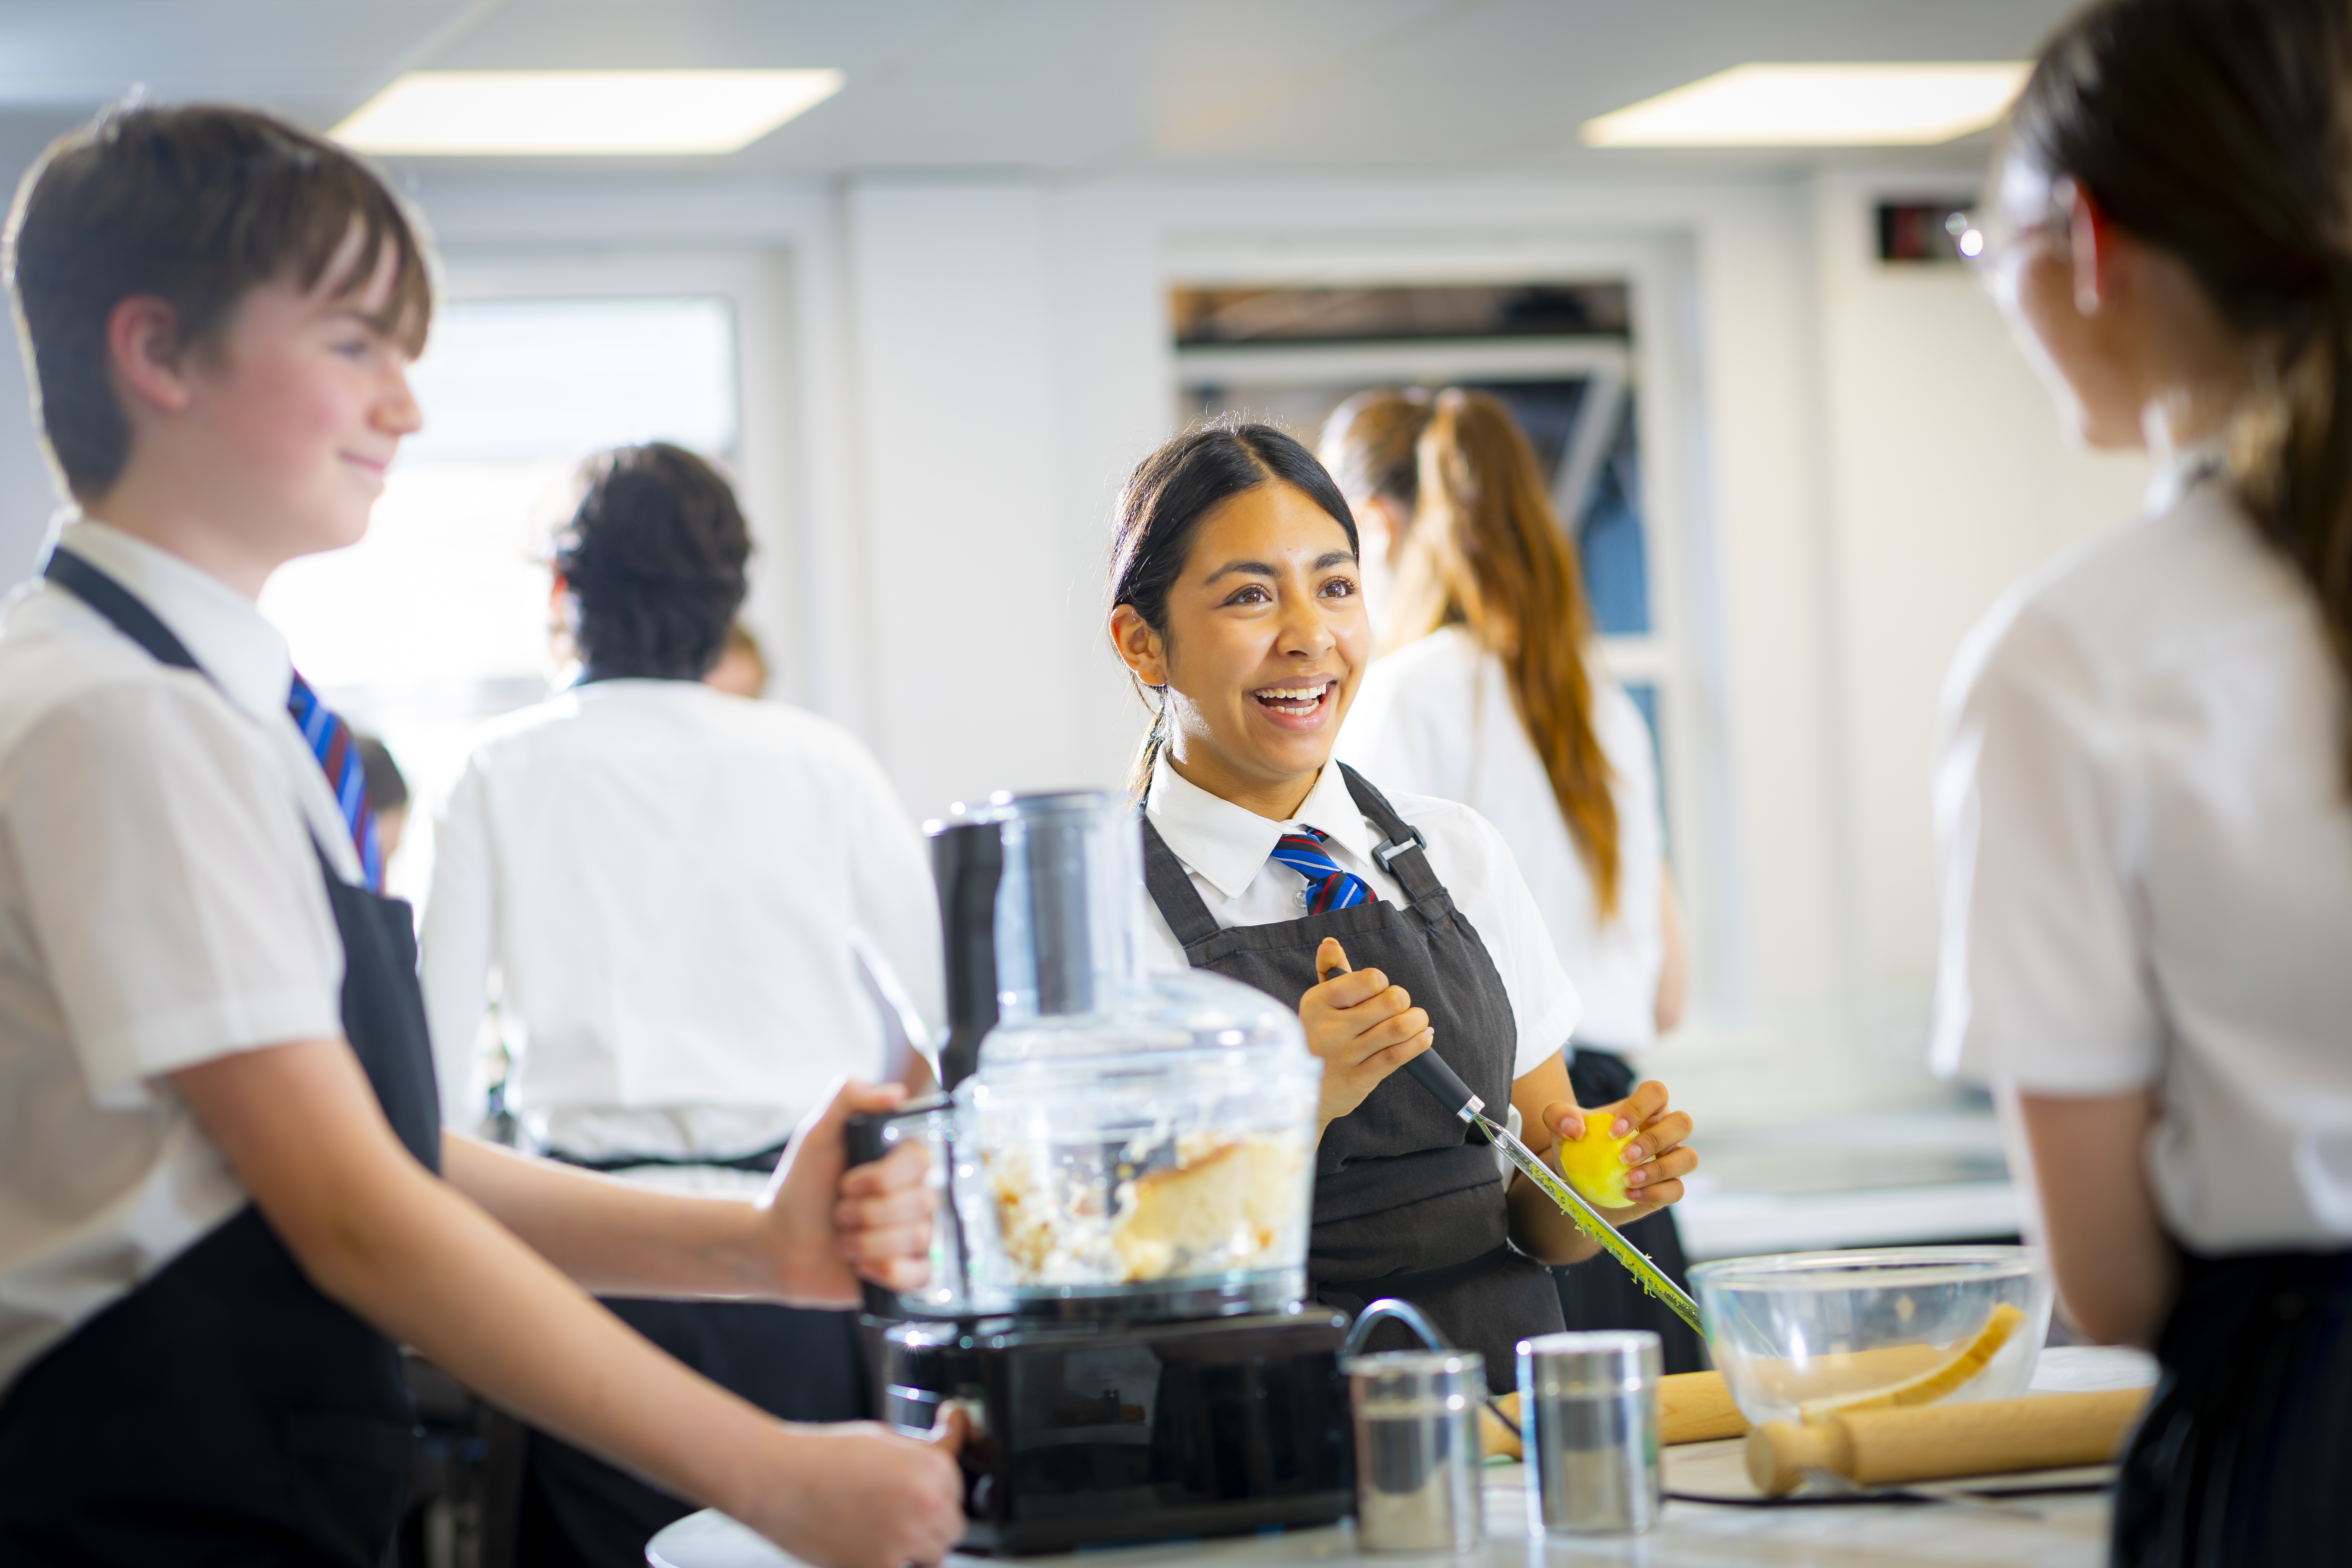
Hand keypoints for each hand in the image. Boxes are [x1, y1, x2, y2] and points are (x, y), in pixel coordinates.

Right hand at [740, 1411, 967, 1567]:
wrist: (776, 1479)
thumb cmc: (823, 1455)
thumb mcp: (883, 1438)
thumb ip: (924, 1447)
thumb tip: (956, 1426)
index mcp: (933, 1469)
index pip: (956, 1494)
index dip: (934, 1495)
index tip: (913, 1495)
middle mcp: (926, 1505)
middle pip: (950, 1530)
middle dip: (928, 1525)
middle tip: (892, 1516)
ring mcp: (904, 1541)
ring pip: (932, 1557)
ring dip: (913, 1549)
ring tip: (876, 1531)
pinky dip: (887, 1562)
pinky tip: (861, 1546)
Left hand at [759, 1078, 934, 1306]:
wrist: (778, 1244)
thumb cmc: (799, 1187)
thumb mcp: (816, 1133)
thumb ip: (849, 1097)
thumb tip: (898, 1092)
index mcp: (900, 1162)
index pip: (921, 1161)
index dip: (882, 1177)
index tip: (846, 1182)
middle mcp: (914, 1196)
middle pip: (922, 1202)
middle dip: (867, 1212)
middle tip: (839, 1213)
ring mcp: (913, 1235)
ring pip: (919, 1238)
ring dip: (867, 1242)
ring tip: (843, 1240)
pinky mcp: (908, 1272)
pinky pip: (922, 1274)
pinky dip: (887, 1272)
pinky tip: (862, 1266)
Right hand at [1299, 937, 1432, 1130]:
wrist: (1304, 1090)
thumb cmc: (1318, 1038)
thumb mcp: (1319, 1004)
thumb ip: (1330, 971)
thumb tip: (1331, 943)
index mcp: (1318, 1002)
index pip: (1369, 979)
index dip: (1382, 984)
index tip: (1378, 992)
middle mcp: (1329, 1027)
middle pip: (1390, 1000)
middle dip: (1403, 1002)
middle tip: (1400, 1009)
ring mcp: (1344, 1055)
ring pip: (1398, 1027)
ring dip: (1417, 1021)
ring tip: (1418, 1021)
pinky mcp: (1358, 1079)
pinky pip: (1397, 1056)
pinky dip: (1419, 1043)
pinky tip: (1423, 1037)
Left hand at [1541, 1078, 1694, 1225]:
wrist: (1578, 1184)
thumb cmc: (1577, 1149)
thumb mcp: (1559, 1129)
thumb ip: (1559, 1117)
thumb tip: (1575, 1127)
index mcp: (1644, 1109)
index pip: (1656, 1093)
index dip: (1640, 1108)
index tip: (1613, 1130)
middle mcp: (1664, 1131)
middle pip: (1682, 1123)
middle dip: (1654, 1140)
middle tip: (1623, 1156)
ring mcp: (1671, 1159)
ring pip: (1688, 1158)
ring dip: (1659, 1169)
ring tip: (1627, 1179)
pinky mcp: (1670, 1187)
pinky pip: (1677, 1189)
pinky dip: (1655, 1192)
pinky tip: (1628, 1194)